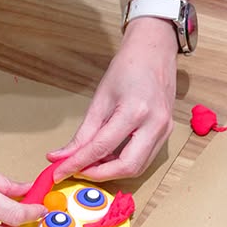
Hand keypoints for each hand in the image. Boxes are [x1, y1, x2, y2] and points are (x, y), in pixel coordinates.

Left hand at [52, 19, 175, 181]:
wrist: (154, 52)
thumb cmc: (127, 68)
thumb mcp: (100, 97)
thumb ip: (84, 132)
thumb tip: (62, 156)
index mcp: (135, 110)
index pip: (101, 147)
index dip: (77, 163)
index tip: (59, 171)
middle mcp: (155, 124)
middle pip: (127, 166)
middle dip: (99, 174)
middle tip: (77, 171)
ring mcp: (165, 130)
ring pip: (138, 167)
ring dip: (112, 171)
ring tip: (91, 163)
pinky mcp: (167, 133)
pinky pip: (145, 158)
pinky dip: (124, 162)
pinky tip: (109, 156)